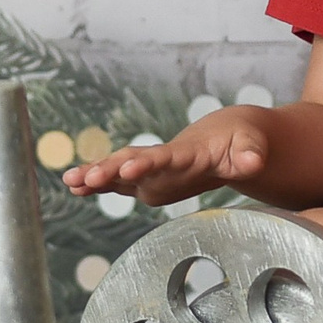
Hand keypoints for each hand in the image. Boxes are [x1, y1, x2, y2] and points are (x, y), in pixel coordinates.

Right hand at [62, 107, 270, 207]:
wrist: (226, 135)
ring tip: (70, 181)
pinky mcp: (148, 181)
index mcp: (189, 153)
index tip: (127, 167)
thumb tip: (252, 164)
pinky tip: (74, 187)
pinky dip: (98, 183)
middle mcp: (165, 160)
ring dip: (96, 175)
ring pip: (120, 170)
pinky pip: (119, 182)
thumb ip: (249, 155)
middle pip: (133, 162)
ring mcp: (153, 170)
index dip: (147, 163)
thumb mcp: (251, 147)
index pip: (165, 158)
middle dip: (109, 169)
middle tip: (86, 177)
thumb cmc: (240, 141)